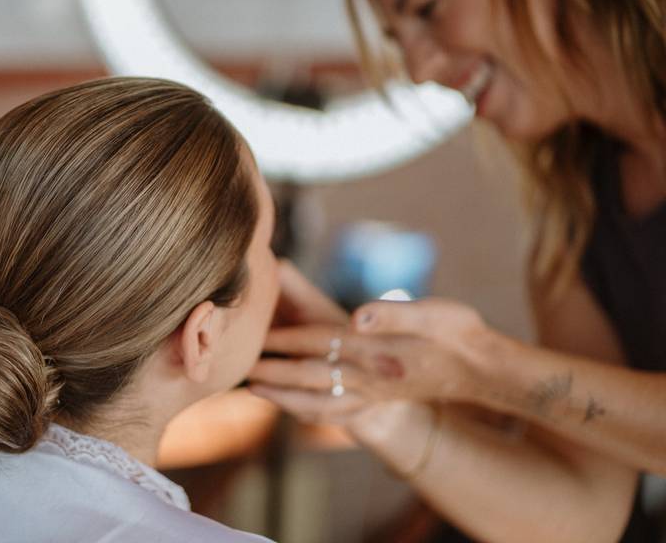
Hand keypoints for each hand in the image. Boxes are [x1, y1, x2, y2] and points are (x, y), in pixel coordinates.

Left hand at [249, 265, 503, 425]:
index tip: (257, 336)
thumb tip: (358, 317)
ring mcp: (373, 393)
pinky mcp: (377, 400)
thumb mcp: (435, 314)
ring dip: (283, 394)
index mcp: (377, 349)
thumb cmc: (460, 333)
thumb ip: (394, 314)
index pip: (321, 341)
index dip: (287, 339)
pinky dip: (308, 411)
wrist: (485, 370)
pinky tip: (290, 409)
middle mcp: (370, 375)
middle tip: (241, 368)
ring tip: (253, 390)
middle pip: (311, 373)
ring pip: (318, 398)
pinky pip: (336, 412)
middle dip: (275, 371)